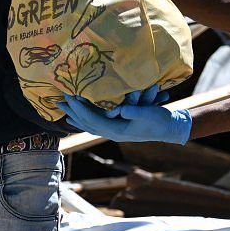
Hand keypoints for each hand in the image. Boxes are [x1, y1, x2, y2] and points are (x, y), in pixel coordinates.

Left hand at [61, 85, 191, 144]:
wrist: (170, 129)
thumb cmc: (160, 120)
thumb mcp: (147, 114)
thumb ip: (133, 111)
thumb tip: (119, 110)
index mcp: (118, 130)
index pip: (92, 119)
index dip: (80, 108)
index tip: (69, 97)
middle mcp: (113, 133)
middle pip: (87, 123)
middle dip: (72, 112)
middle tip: (58, 102)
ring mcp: (115, 132)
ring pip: (90, 125)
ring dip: (76, 116)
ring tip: (63, 110)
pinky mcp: (118, 128)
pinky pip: (97, 125)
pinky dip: (86, 120)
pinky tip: (79, 118)